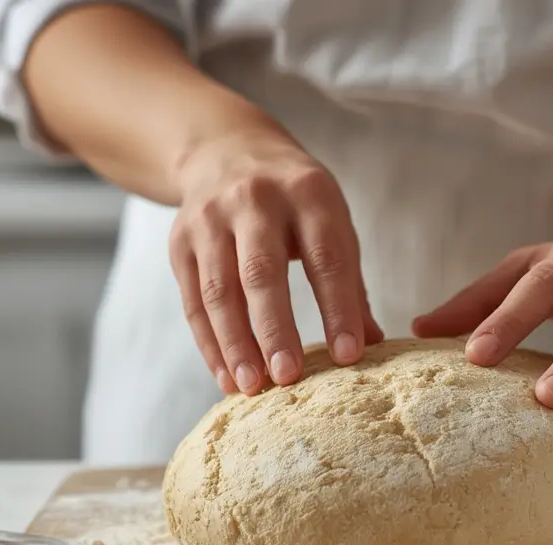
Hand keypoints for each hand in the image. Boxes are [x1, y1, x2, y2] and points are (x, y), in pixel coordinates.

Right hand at [169, 127, 382, 394]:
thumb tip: (372, 343)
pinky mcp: (180, 242)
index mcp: (307, 193)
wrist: (225, 150)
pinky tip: (227, 376)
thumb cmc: (294, 200)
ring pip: (219, 290)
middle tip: (289, 377)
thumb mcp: (330, 220)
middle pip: (262, 272)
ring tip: (253, 387)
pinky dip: (210, 343)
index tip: (349, 356)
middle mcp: (255, 200)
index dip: (338, 308)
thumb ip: (350, 281)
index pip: (326, 257)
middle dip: (275, 329)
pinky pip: (193, 301)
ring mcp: (210, 219)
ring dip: (235, 344)